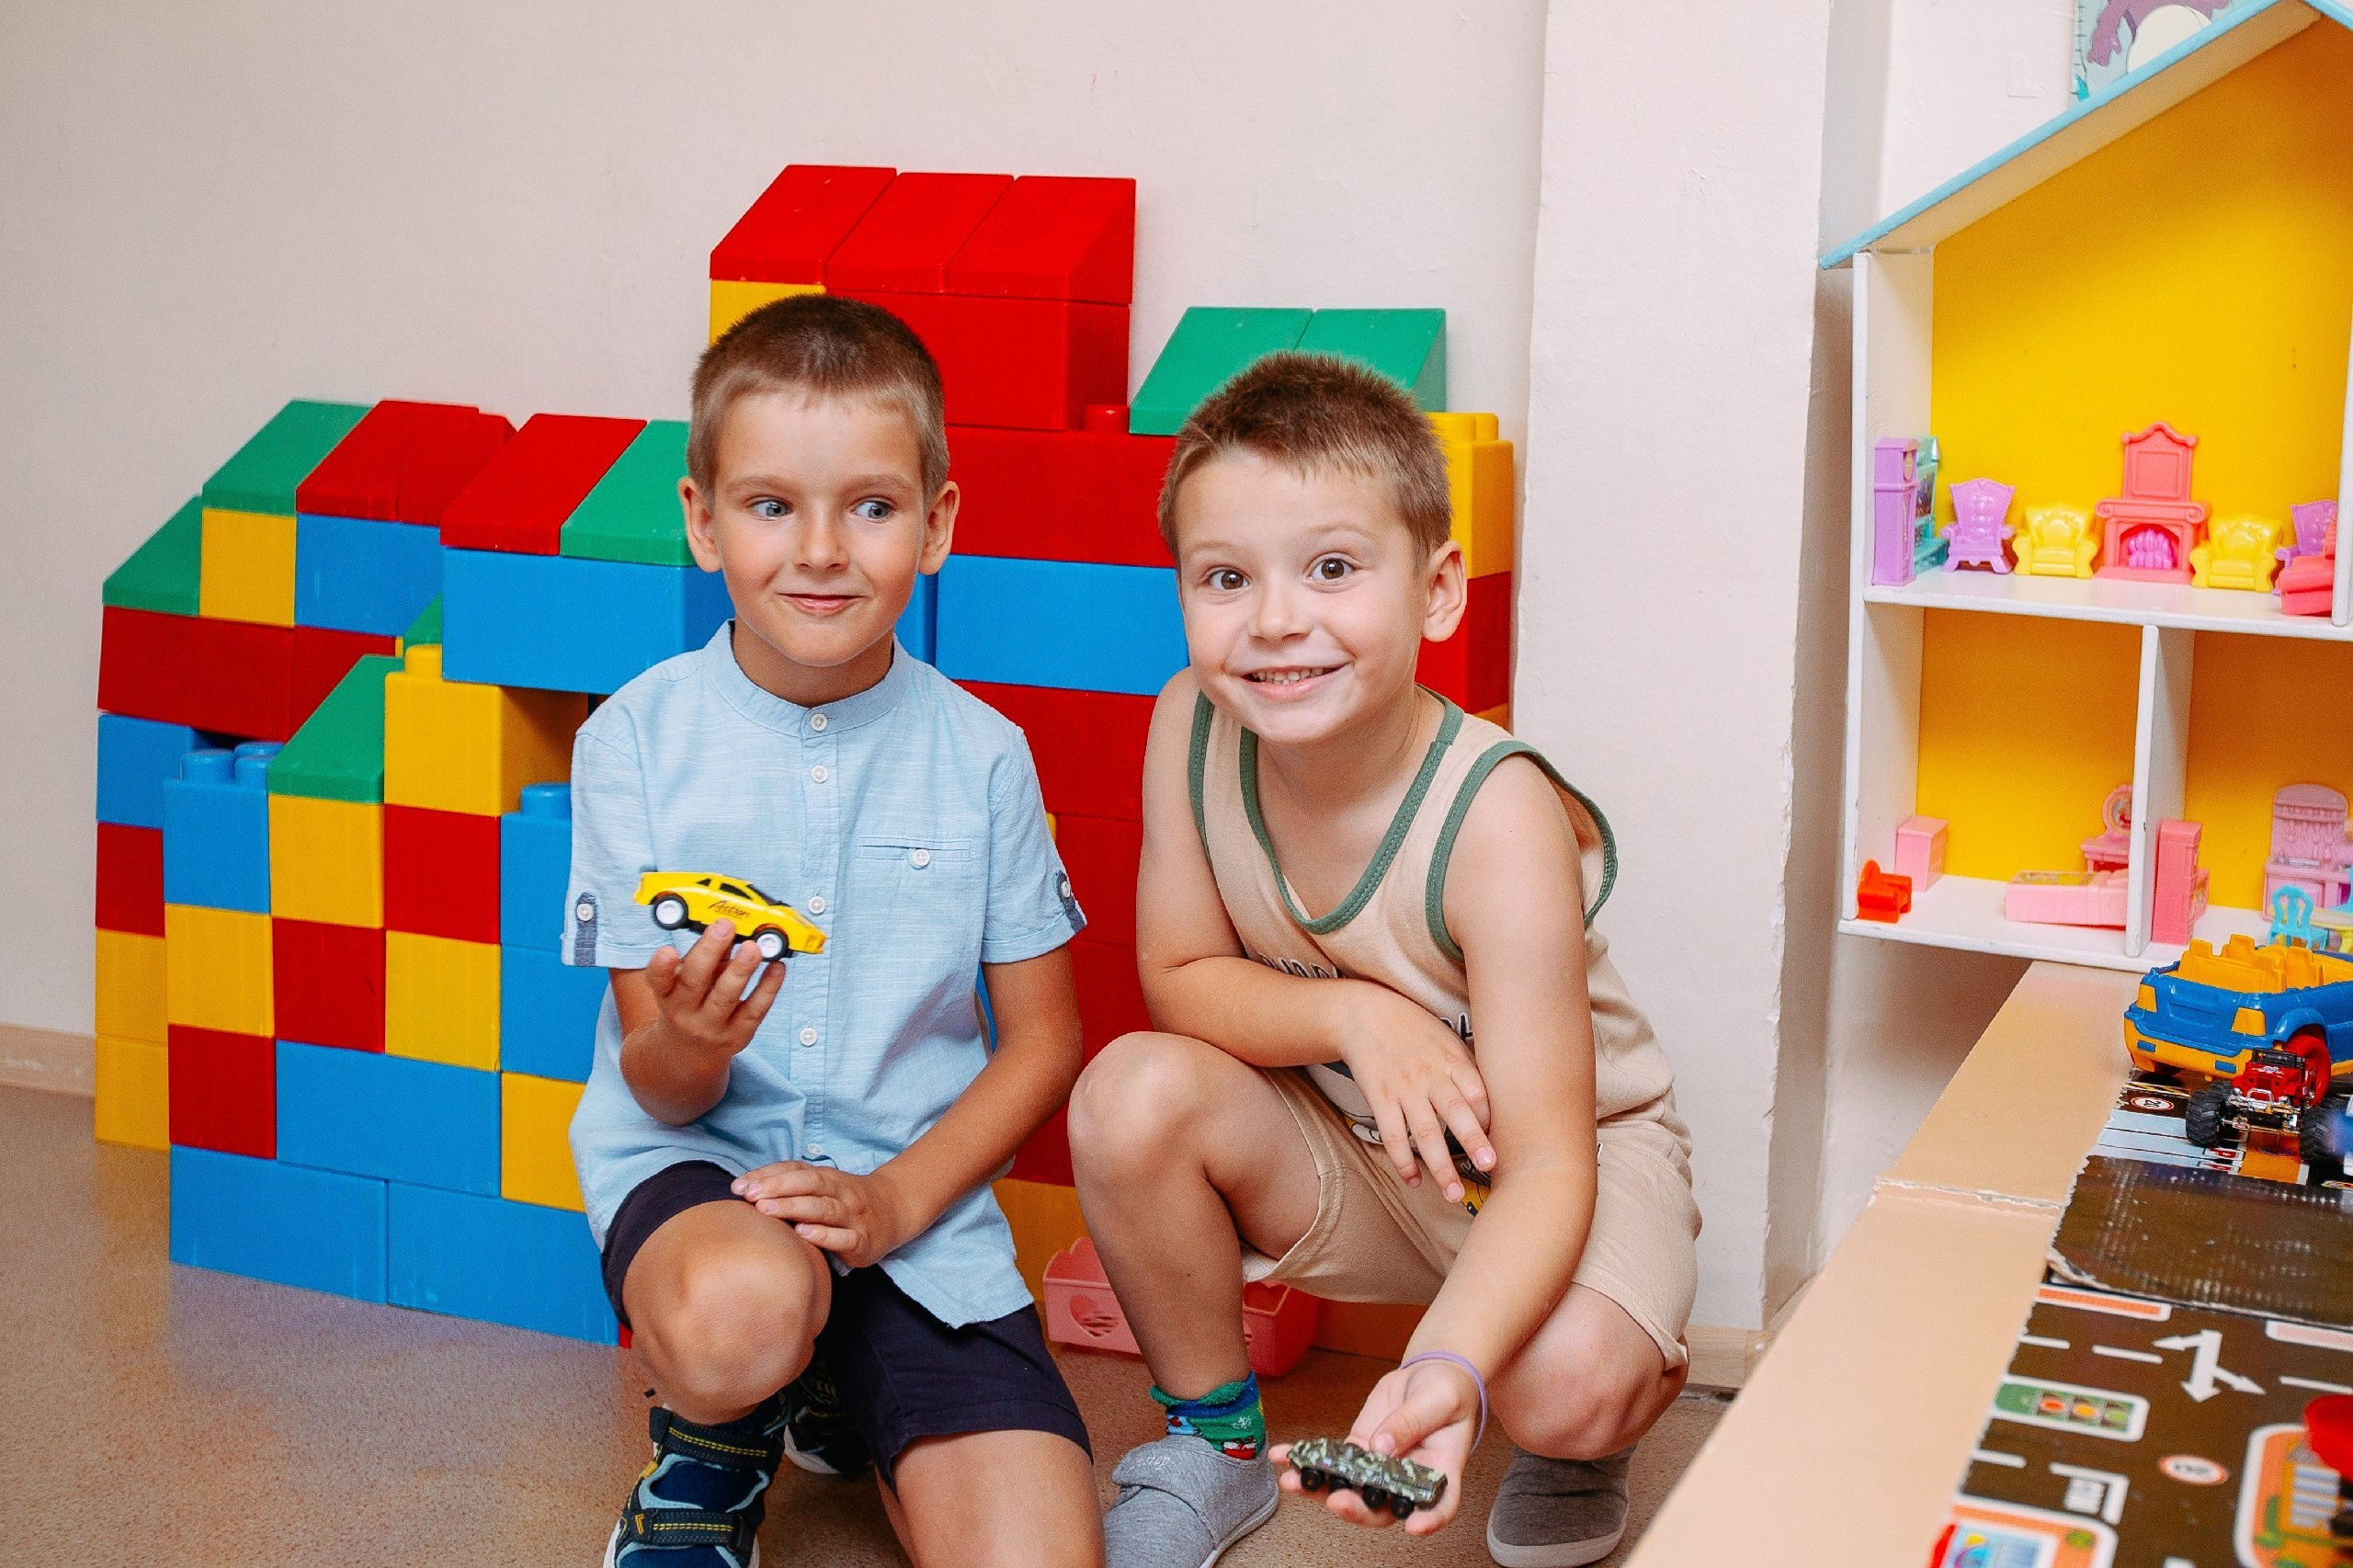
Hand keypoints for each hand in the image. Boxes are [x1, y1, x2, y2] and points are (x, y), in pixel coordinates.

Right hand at [644, 920, 786, 1061]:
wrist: (691, 1055)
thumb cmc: (690, 1007)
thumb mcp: (685, 985)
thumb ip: (705, 958)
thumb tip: (728, 930)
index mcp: (667, 995)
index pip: (658, 980)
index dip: (661, 966)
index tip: (668, 950)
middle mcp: (684, 1013)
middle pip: (694, 983)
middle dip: (710, 952)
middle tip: (725, 927)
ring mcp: (711, 1028)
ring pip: (726, 997)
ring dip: (741, 970)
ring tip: (753, 947)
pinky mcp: (738, 1036)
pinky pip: (755, 1010)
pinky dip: (768, 988)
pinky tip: (776, 967)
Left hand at [735, 1162, 915, 1269]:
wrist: (895, 1210)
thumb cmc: (846, 1200)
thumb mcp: (824, 1186)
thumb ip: (792, 1186)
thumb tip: (745, 1189)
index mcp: (828, 1178)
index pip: (796, 1171)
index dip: (768, 1176)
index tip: (739, 1186)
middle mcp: (841, 1193)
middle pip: (809, 1185)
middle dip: (778, 1188)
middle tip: (750, 1195)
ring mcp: (853, 1216)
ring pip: (824, 1209)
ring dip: (794, 1207)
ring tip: (767, 1210)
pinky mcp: (863, 1241)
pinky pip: (843, 1238)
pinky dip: (823, 1235)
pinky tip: (803, 1234)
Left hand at [1271, 1357, 1479, 1534]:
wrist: (1429, 1376)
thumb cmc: (1448, 1391)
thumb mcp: (1438, 1399)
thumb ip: (1413, 1422)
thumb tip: (1382, 1446)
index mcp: (1441, 1471)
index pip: (1441, 1506)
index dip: (1429, 1521)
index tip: (1413, 1527)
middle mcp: (1407, 1479)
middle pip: (1384, 1508)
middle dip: (1357, 1509)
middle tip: (1336, 1501)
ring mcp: (1380, 1468)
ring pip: (1351, 1489)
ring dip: (1320, 1489)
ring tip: (1293, 1480)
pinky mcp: (1358, 1450)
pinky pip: (1333, 1461)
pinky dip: (1308, 1459)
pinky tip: (1284, 1454)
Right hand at [1337, 986, 1493, 1201]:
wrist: (1365, 1014)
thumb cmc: (1414, 1029)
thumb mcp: (1448, 1039)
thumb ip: (1469, 1070)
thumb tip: (1497, 1104)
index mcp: (1453, 1060)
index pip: (1479, 1093)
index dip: (1491, 1119)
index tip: (1503, 1142)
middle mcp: (1430, 1076)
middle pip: (1456, 1112)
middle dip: (1474, 1141)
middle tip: (1490, 1166)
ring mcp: (1404, 1089)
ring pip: (1425, 1133)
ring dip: (1440, 1167)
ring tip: (1454, 1195)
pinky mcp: (1380, 1099)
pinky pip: (1393, 1136)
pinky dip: (1402, 1161)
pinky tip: (1413, 1180)